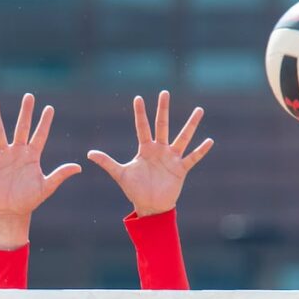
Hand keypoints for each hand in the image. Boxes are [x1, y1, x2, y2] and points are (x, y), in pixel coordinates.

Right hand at [0, 93, 80, 246]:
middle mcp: (18, 152)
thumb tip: (79, 167)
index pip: (40, 135)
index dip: (45, 122)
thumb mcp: (46, 187)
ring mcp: (3, 156)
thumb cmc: (29, 200)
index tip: (49, 108)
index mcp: (32, 156)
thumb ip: (60, 175)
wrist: (11, 212)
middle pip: (22, 127)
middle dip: (25, 112)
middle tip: (28, 96)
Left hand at [87, 91, 212, 216]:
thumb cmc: (135, 190)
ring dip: (190, 125)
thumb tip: (88, 154)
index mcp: (145, 149)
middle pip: (162, 126)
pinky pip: (192, 158)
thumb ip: (106, 162)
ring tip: (199, 110)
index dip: (140, 114)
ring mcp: (171, 158)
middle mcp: (160, 150)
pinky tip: (209, 141)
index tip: (138, 98)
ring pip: (182, 138)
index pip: (142, 127)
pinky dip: (200, 151)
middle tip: (164, 93)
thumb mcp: (120, 174)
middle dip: (162, 110)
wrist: (149, 206)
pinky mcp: (180, 170)